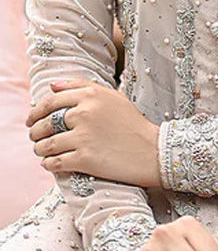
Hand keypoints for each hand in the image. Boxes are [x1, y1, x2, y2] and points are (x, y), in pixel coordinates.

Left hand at [26, 77, 160, 187]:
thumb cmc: (133, 124)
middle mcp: (84, 114)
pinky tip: (50, 164)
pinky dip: (48, 164)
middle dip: (35, 132)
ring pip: (46, 144)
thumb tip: (52, 86)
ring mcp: (84, 137)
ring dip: (40, 149)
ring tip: (42, 151)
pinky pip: (55, 162)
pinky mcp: (85, 159)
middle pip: (45, 123)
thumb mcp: (112, 97)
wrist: (153, 151)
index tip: (31, 119)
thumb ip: (83, 87)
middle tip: (35, 137)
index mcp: (91, 96)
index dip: (36, 112)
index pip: (50, 102)